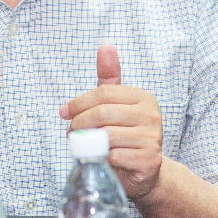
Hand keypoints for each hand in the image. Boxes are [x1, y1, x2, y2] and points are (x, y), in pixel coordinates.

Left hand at [59, 44, 163, 199]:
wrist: (145, 170)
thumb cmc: (126, 134)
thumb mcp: (116, 104)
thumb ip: (109, 78)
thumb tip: (105, 46)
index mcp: (143, 97)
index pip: (103, 93)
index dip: (79, 102)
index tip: (65, 112)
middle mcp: (151, 115)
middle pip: (102, 113)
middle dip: (79, 123)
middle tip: (71, 131)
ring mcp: (151, 137)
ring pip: (106, 135)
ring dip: (86, 142)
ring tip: (81, 145)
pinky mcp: (148, 159)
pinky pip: (113, 155)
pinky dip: (100, 158)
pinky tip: (99, 158)